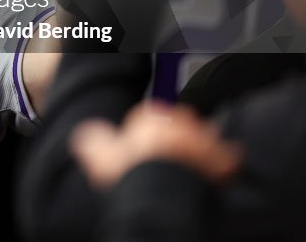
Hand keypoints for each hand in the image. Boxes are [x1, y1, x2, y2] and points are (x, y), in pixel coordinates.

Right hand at [71, 102, 240, 189]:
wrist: (165, 199)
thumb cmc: (134, 177)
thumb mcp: (102, 159)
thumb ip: (95, 142)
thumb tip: (87, 135)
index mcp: (151, 118)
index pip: (150, 117)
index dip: (145, 134)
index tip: (142, 149)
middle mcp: (181, 123)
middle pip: (179, 123)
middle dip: (175, 137)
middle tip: (166, 159)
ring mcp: (203, 140)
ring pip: (204, 137)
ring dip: (199, 149)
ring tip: (190, 168)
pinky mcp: (223, 161)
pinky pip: (228, 157)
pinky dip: (224, 163)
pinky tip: (216, 173)